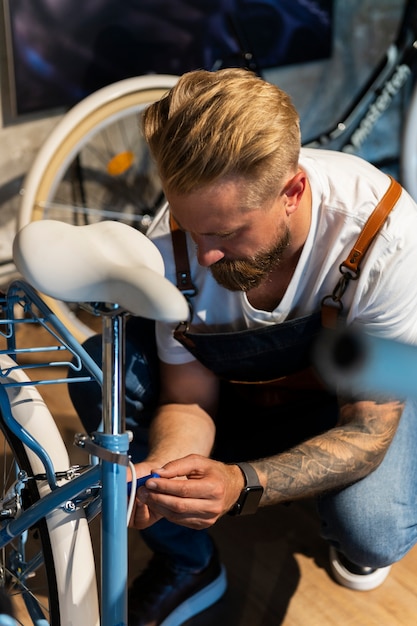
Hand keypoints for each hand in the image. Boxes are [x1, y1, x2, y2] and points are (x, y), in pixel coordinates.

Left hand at [130, 454, 244, 529]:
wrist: (231, 487)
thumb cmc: (212, 471)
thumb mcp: (198, 461)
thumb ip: (177, 465)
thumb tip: (156, 473)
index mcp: (214, 488)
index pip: (184, 489)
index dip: (164, 486)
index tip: (149, 481)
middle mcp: (213, 506)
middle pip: (179, 505)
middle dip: (158, 498)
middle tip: (142, 491)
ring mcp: (208, 519)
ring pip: (177, 515)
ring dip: (158, 506)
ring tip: (146, 497)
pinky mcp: (202, 525)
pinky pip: (179, 520)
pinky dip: (166, 512)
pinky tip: (158, 503)